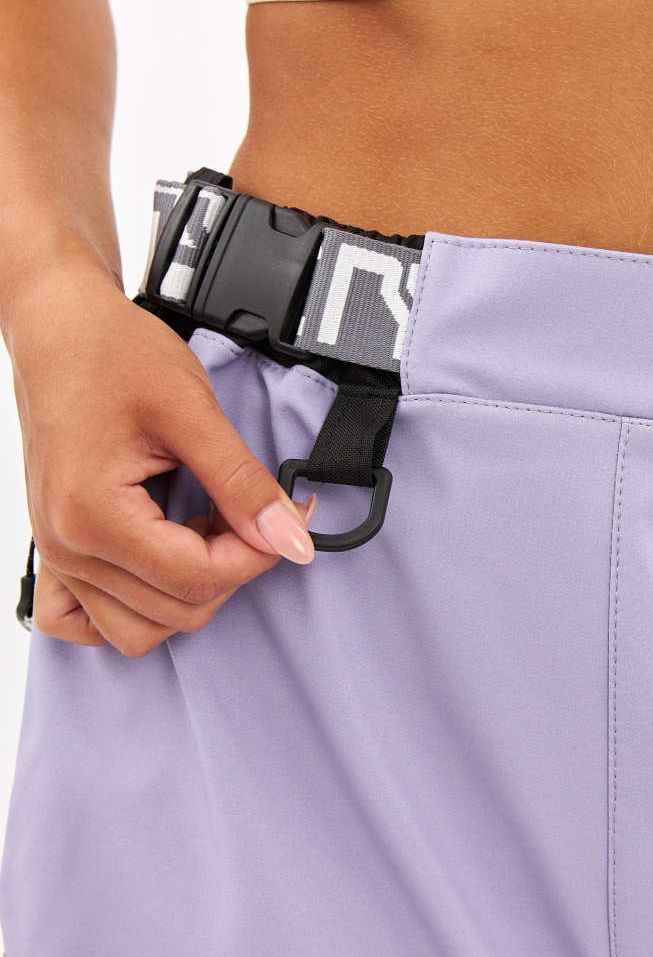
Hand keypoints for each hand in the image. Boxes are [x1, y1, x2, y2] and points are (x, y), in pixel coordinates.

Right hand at [8, 263, 314, 656]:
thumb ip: (243, 484)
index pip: (198, 580)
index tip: (283, 516)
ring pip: (139, 630)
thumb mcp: (194, 412)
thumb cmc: (111, 353)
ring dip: (188, 589)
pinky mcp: (57, 549)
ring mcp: (56, 554)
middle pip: (177, 611)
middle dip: (230, 567)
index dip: (257, 554)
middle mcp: (66, 547)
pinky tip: (162, 559)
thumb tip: (291, 540)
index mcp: (93, 516)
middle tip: (246, 510)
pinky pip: (84, 620)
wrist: (59, 326)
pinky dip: (131, 607)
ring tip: (202, 527)